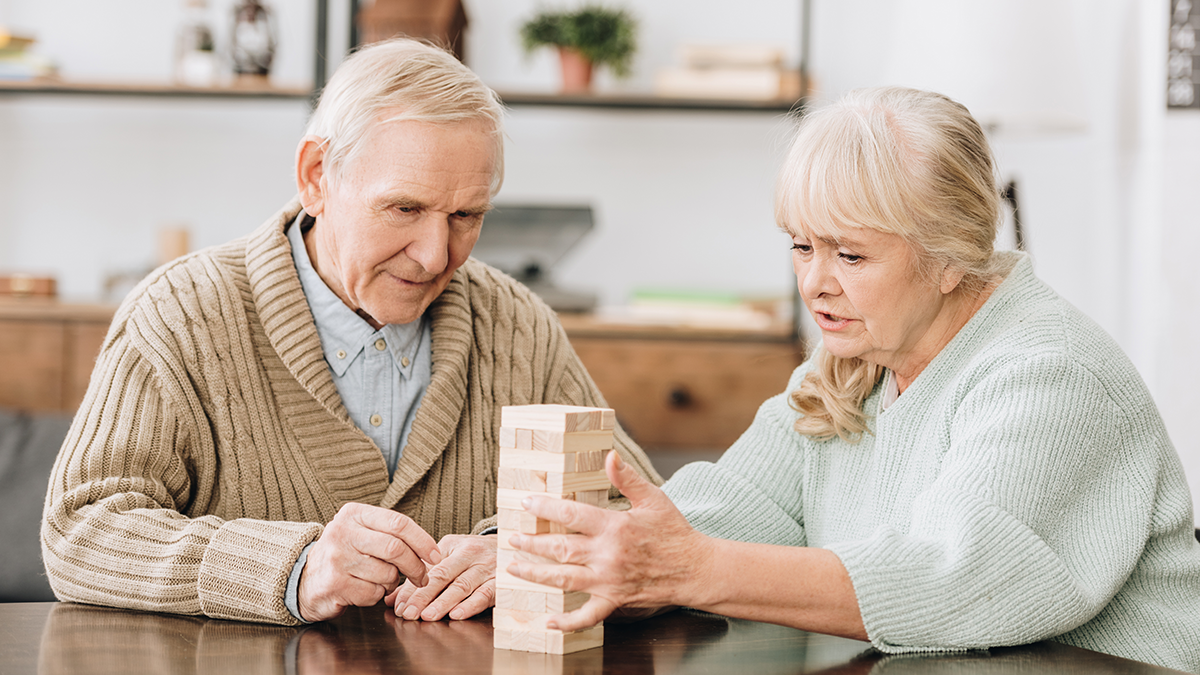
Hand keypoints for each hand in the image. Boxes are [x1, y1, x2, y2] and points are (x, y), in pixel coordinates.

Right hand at [298, 502, 442, 622]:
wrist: (303, 579)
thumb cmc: (343, 554)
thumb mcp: (361, 532)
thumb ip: (390, 533)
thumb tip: (430, 550)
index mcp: (353, 514)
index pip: (398, 522)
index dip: (423, 541)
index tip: (436, 556)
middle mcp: (342, 532)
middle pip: (396, 548)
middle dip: (416, 566)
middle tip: (422, 577)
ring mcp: (337, 558)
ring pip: (387, 574)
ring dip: (392, 582)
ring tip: (380, 580)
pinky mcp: (335, 584)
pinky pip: (373, 593)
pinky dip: (377, 595)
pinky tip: (364, 589)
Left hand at [385, 534, 496, 620]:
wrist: (510, 546)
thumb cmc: (473, 556)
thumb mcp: (448, 558)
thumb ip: (420, 579)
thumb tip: (392, 600)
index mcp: (452, 545)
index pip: (428, 568)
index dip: (411, 589)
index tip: (398, 606)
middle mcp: (469, 553)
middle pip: (442, 575)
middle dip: (423, 596)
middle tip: (408, 614)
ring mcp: (486, 566)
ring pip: (462, 585)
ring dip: (443, 602)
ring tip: (428, 616)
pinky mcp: (501, 581)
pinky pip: (485, 594)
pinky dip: (470, 605)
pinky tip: (456, 614)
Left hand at [506, 451, 713, 631]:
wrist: (695, 569)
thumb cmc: (674, 531)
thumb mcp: (653, 498)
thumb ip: (627, 478)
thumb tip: (608, 456)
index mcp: (614, 527)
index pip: (571, 515)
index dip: (545, 508)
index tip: (526, 503)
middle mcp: (607, 555)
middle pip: (559, 548)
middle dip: (531, 543)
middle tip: (511, 538)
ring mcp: (608, 581)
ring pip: (563, 579)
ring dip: (535, 574)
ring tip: (514, 568)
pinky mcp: (614, 601)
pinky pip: (587, 616)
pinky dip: (567, 622)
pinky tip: (549, 621)